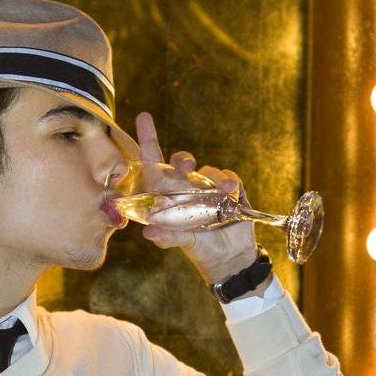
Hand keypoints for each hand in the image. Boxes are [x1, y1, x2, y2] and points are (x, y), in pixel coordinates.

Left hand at [133, 111, 259, 282]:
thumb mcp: (183, 243)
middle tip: (187, 166)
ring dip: (215, 177)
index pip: (155, 166)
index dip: (149, 141)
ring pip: (207, 170)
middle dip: (183, 159)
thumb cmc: (200, 249)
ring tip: (224, 190)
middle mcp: (186, 188)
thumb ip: (168, 237)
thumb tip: (149, 232)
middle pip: (181, 162)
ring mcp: (208, 187)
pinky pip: (228, 177)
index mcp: (169, 197)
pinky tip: (232, 193)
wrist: (232, 258)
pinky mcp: (230, 190)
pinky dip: (230, 182)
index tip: (144, 117)